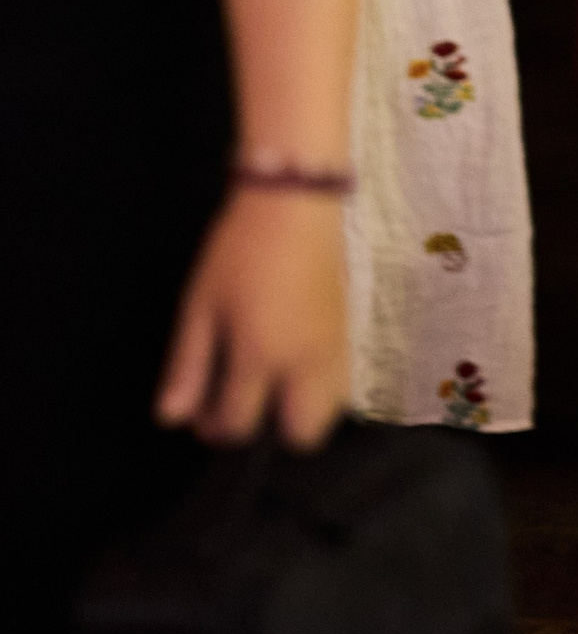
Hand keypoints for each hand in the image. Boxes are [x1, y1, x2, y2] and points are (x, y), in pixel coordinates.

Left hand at [156, 189, 349, 447]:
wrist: (296, 199)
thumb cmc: (239, 248)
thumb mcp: (201, 305)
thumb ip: (187, 365)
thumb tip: (172, 419)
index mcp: (260, 357)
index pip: (237, 424)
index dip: (213, 428)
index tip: (200, 412)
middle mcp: (304, 363)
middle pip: (302, 434)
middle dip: (271, 431)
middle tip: (245, 399)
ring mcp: (335, 348)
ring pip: (330, 411)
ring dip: (301, 410)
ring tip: (273, 382)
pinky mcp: (349, 330)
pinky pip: (342, 382)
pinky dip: (320, 388)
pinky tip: (295, 360)